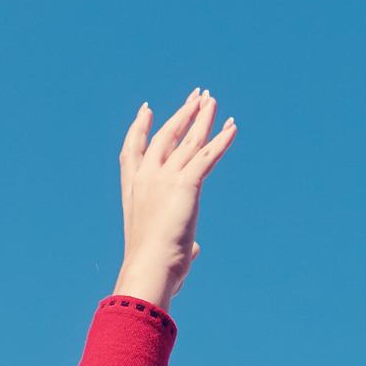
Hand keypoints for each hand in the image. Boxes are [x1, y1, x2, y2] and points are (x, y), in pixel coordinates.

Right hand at [114, 88, 239, 310]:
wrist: (149, 268)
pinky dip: (222, 141)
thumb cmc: (153, 267)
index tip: (147, 109)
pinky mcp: (185, 184)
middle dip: (182, 114)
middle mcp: (146, 177)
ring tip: (212, 100)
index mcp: (133, 190)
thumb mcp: (162, 249)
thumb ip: (180, 244)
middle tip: (196, 97)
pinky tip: (233, 127)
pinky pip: (208, 156)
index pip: (132, 150)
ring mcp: (164, 178)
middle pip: (166, 135)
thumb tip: (193, 250)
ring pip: (188, 140)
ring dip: (202, 118)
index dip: (139, 127)